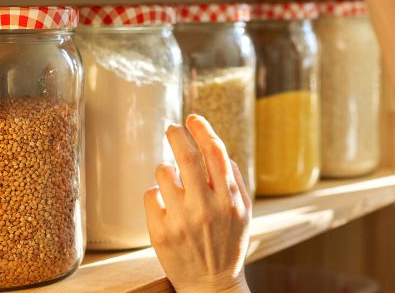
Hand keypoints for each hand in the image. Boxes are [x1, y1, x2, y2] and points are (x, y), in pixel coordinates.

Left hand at [144, 115, 251, 292]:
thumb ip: (235, 181)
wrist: (211, 284)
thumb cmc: (228, 244)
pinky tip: (166, 205)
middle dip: (177, 135)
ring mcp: (182, 220)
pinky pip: (150, 195)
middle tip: (172, 128)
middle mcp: (206, 207)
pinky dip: (156, 194)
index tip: (193, 118)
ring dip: (166, 169)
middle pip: (186, 157)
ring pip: (164, 173)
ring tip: (172, 180)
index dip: (203, 130)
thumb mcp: (243, 213)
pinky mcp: (161, 232)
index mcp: (229, 199)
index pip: (215, 152)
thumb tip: (220, 151)